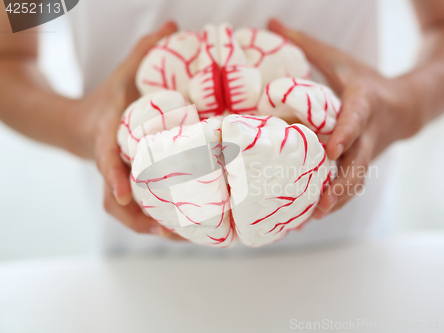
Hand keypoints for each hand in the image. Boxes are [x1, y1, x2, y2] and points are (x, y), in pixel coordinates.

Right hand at [74, 21, 184, 239]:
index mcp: (107, 138)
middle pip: (115, 201)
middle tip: (169, 231)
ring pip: (127, 214)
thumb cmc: (107, 101)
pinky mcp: (128, 187)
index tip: (124, 195)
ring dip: (152, 228)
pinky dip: (157, 222)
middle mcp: (111, 165)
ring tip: (184, 238)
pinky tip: (184, 230)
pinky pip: (138, 210)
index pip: (106, 160)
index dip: (113, 177)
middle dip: (139, 219)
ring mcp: (118, 180)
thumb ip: (144, 52)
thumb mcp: (123, 75)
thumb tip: (172, 25)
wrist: (82, 125)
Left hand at [268, 19, 421, 218]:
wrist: (408, 106)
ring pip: (356, 182)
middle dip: (340, 187)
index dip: (345, 135)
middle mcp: (368, 133)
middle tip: (318, 207)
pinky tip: (311, 217)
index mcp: (364, 103)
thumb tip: (271, 24)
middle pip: (358, 164)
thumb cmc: (368, 82)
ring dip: (336, 202)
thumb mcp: (340, 61)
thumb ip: (307, 45)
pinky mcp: (364, 165)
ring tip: (309, 220)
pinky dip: (335, 202)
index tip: (330, 150)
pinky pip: (351, 187)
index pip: (356, 120)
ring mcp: (368, 153)